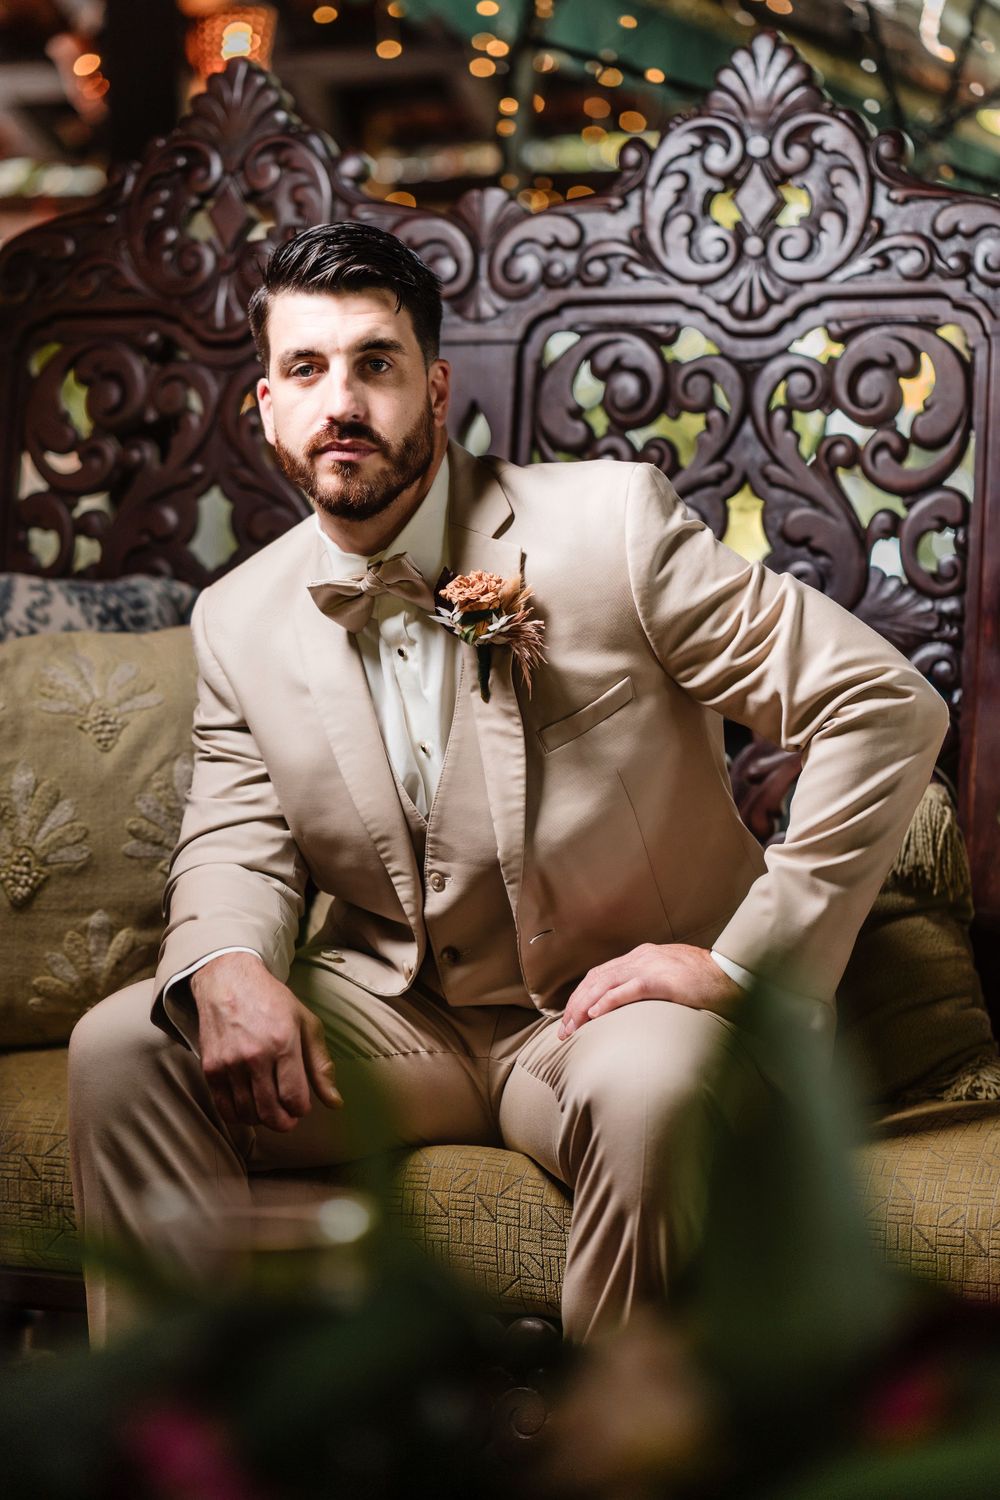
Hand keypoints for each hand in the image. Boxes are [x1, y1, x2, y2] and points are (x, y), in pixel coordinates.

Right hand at [191, 952, 341, 1131]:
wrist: (229, 981)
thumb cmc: (272, 1001)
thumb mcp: (307, 1024)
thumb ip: (321, 1065)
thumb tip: (334, 1102)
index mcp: (283, 1043)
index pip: (294, 1098)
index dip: (301, 1110)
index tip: (301, 1105)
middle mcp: (255, 1056)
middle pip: (270, 1112)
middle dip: (284, 1123)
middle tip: (288, 1118)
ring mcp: (230, 1063)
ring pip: (247, 1114)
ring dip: (261, 1120)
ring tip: (269, 1109)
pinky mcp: (210, 1067)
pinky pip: (223, 1108)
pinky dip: (237, 1116)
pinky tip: (248, 1108)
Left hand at [557, 943, 741, 1040]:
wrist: (733, 976)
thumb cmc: (706, 983)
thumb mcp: (671, 980)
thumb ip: (649, 987)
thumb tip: (630, 1006)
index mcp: (642, 956)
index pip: (600, 974)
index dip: (581, 996)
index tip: (570, 1018)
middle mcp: (641, 958)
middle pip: (596, 979)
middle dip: (575, 1004)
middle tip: (563, 1030)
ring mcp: (651, 966)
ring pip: (605, 984)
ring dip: (583, 1006)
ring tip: (572, 1027)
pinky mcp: (662, 980)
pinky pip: (628, 990)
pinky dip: (607, 1002)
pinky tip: (594, 1015)